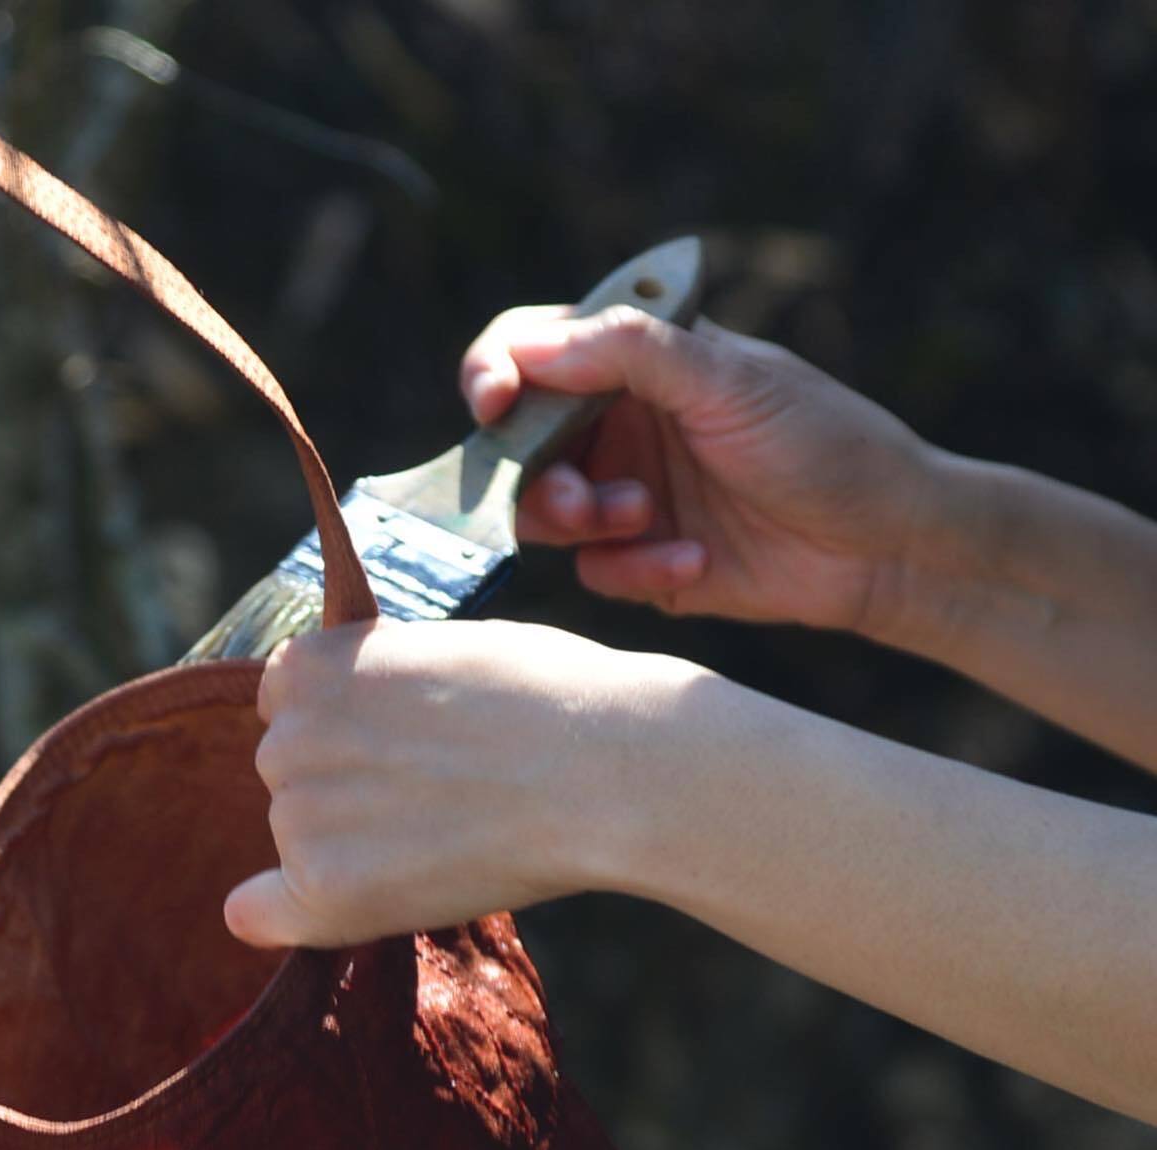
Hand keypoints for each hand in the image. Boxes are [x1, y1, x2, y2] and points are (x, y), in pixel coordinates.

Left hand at [223, 618, 663, 948]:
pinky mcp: (326, 888)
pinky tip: (331, 907)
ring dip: (349, 844)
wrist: (606, 772)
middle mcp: (287, 737)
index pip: (287, 701)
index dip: (344, 723)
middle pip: (290, 772)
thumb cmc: (554, 701)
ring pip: (300, 838)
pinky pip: (266, 913)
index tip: (401, 740)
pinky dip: (290, 915)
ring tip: (447, 836)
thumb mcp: (446, 651)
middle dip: (345, 783)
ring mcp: (299, 815)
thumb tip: (352, 708)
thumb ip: (380, 681)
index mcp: (312, 665)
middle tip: (439, 792)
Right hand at [462, 305, 942, 643]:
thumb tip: (531, 347)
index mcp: (637, 362)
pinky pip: (597, 571)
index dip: (495, 374)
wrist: (886, 544)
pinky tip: (696, 561)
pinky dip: (636, 569)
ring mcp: (630, 494)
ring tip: (640, 519)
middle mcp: (623, 424)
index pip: (532, 350)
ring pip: (546, 513)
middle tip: (576, 497)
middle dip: (533, 472)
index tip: (495, 405)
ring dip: (579, 519)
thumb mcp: (730, 380)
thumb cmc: (825, 442)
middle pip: (520, 444)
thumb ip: (630, 352)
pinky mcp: (646, 562)